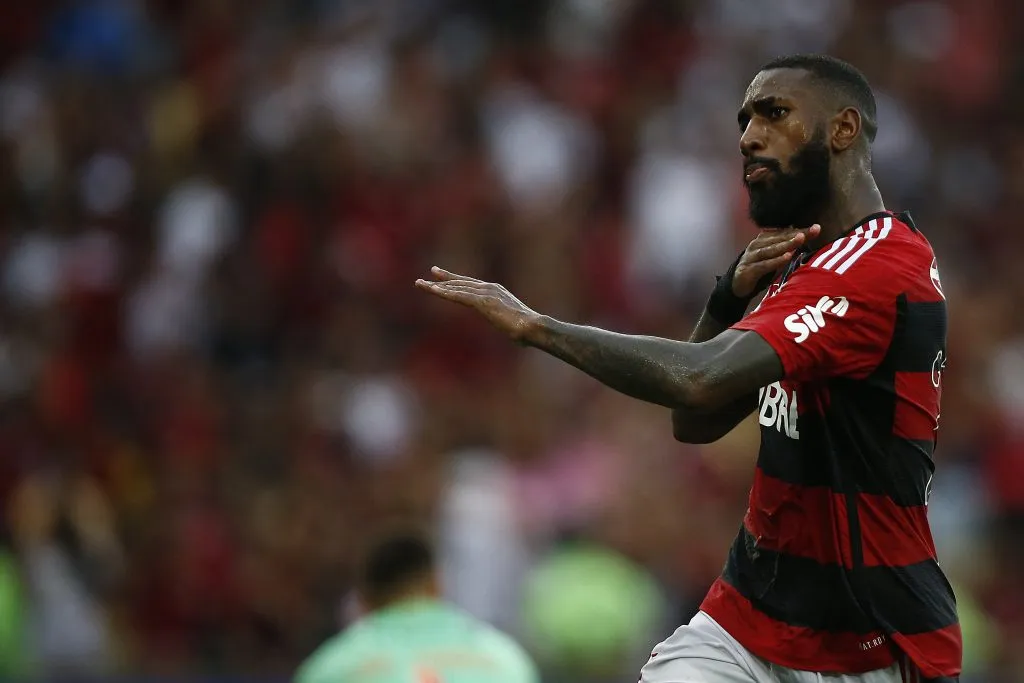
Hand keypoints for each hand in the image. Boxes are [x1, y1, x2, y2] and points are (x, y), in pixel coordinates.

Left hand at [416, 267, 540, 342]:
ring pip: (456, 288)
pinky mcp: (482, 301)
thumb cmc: (528, 331)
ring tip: (420, 284)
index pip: (471, 284)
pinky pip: (459, 296)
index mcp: (497, 291)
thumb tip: (521, 340)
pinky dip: (444, 293)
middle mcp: (490, 288)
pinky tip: (433, 290)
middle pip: (461, 282)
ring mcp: (486, 293)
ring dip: (436, 286)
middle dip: (443, 279)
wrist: (533, 327)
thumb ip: (513, 328)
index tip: (441, 277)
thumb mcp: (515, 327)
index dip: (455, 281)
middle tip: (427, 276)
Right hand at [732, 224, 820, 297]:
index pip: (784, 233)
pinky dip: (775, 261)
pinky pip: (763, 265)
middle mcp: (756, 245)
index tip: (816, 228)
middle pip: (779, 238)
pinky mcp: (748, 270)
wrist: (737, 284)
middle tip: (812, 230)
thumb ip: (785, 247)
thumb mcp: (772, 256)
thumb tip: (804, 236)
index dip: (800, 230)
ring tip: (800, 239)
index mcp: (763, 239)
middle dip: (796, 234)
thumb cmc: (758, 268)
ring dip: (786, 244)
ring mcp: (751, 257)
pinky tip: (786, 257)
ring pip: (771, 249)